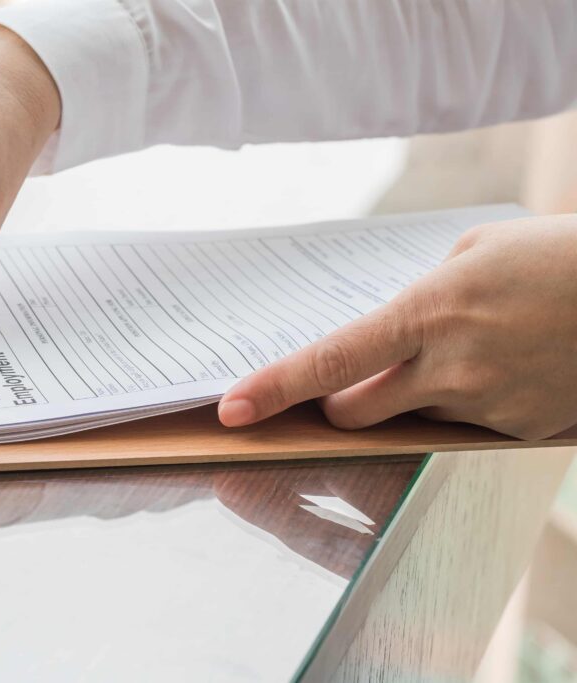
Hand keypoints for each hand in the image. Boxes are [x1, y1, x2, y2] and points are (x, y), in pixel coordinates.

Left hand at [218, 214, 576, 439]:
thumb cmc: (556, 255)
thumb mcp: (473, 252)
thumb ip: (417, 298)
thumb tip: (381, 341)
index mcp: (428, 311)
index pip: (329, 362)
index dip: (273, 388)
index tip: (231, 410)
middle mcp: (452, 367)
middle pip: (353, 413)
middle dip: (339, 403)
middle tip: (356, 379)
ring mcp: (487, 405)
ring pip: (410, 420)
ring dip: (412, 396)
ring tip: (470, 350)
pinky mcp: (519, 432)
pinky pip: (464, 427)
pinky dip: (466, 403)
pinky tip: (510, 367)